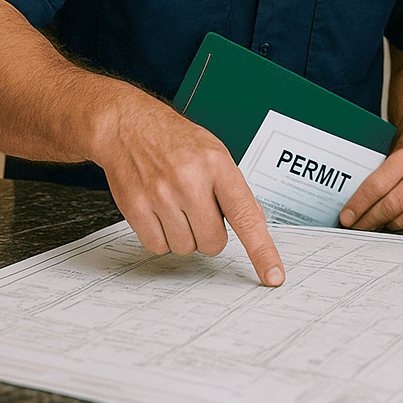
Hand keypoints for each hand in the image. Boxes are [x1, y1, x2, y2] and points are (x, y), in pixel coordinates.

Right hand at [93, 94, 284, 285]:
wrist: (129, 127)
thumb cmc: (176, 142)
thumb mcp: (216, 153)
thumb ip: (234, 190)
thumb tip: (255, 225)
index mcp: (218, 165)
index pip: (246, 216)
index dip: (262, 250)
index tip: (273, 275)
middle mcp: (190, 180)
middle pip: (214, 243)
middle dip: (209, 233)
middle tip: (198, 208)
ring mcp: (161, 195)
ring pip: (186, 248)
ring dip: (184, 234)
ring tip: (175, 204)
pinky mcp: (136, 208)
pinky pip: (158, 247)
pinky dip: (161, 236)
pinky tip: (158, 211)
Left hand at [339, 147, 402, 229]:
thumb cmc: (392, 171)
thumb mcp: (379, 166)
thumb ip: (363, 184)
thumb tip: (345, 212)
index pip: (376, 186)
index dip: (358, 204)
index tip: (346, 217)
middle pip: (389, 206)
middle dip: (367, 221)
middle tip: (353, 228)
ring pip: (399, 222)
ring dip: (380, 228)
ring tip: (368, 226)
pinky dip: (394, 232)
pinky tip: (385, 226)